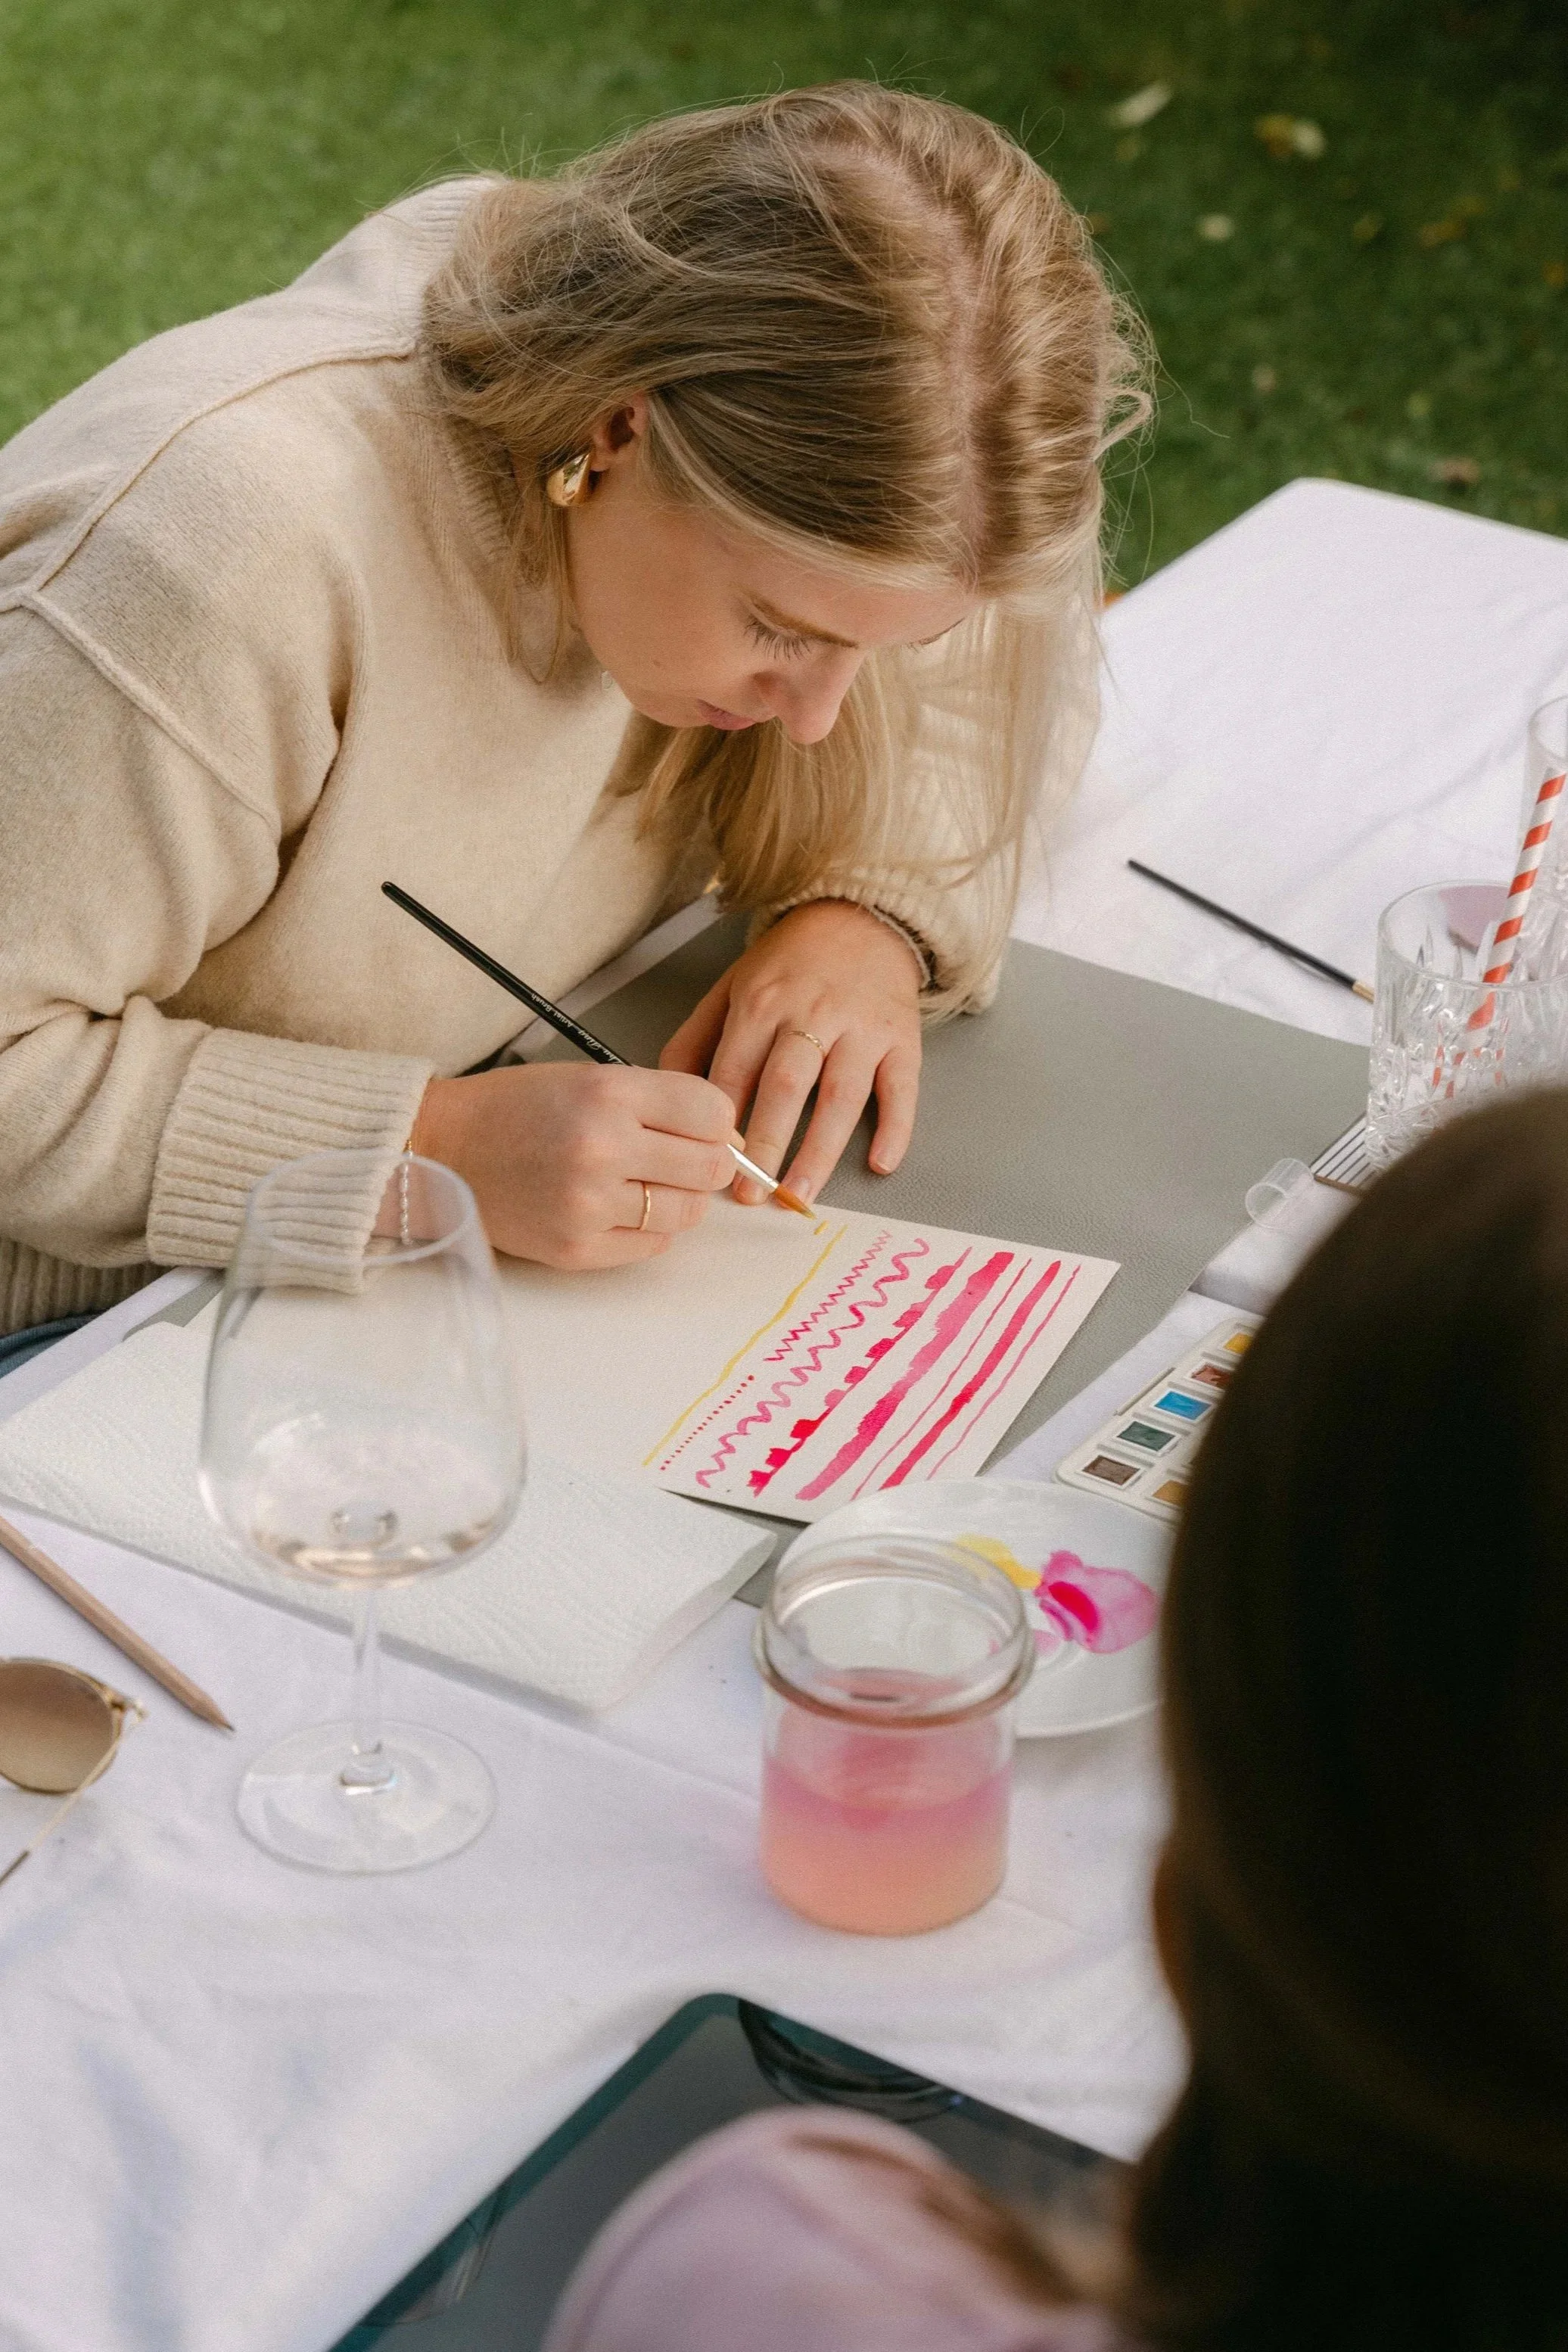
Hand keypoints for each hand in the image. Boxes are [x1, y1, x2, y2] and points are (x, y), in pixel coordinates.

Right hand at [412, 1063, 735, 1268]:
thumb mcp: (589, 1079)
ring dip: (678, 1199)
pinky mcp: (577, 1248)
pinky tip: (619, 1209)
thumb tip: (728, 1138)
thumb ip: (659, 1102)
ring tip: (643, 1184)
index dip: (717, 1122)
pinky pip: (653, 1246)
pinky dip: (649, 1229)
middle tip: (680, 1159)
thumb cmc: (518, 1109)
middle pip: (710, 1167)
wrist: (444, 1149)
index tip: (702, 1129)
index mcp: (609, 1093)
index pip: (712, 1112)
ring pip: (688, 1212)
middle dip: (706, 1162)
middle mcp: (603, 1148)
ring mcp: (589, 1204)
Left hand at [659, 901, 922, 1205]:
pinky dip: (895, 1128)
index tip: (707, 1163)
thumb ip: (696, 1038)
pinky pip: (901, 1089)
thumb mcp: (732, 987)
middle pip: (786, 1086)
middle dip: (766, 1144)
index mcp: (762, 1003)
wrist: (860, 918)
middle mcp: (812, 1014)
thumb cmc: (790, 964)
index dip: (720, 1121)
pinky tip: (880, 1164)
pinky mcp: (902, 1039)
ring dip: (819, 1150)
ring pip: (840, 1096)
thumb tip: (666, 1093)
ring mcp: (861, 1029)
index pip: (735, 1070)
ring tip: (800, 1194)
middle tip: (749, 1194)